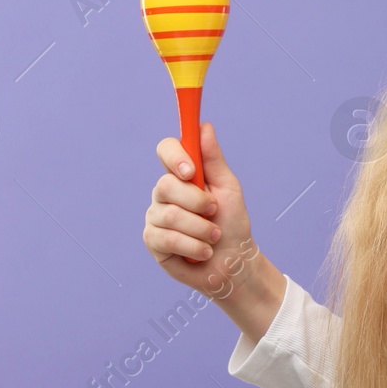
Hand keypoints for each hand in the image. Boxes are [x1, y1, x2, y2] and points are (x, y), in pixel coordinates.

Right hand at [144, 121, 260, 302]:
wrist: (233, 262)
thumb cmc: (232, 222)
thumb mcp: (228, 187)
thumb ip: (213, 158)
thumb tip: (204, 126)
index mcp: (182, 174)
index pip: (166, 150)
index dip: (174, 156)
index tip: (191, 171)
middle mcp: (164, 192)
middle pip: (165, 184)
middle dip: (197, 202)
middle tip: (214, 212)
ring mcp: (155, 216)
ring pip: (170, 215)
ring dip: (202, 229)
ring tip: (213, 237)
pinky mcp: (152, 240)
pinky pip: (167, 238)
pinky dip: (193, 246)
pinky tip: (203, 251)